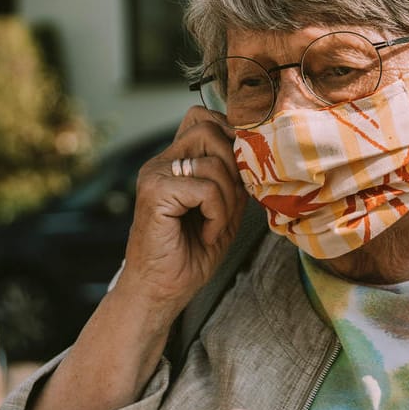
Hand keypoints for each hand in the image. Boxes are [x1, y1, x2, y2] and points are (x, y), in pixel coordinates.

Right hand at [115, 106, 246, 319]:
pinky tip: (208, 233)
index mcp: (173, 162)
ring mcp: (154, 175)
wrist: (159, 292)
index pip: (201, 118)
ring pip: (212, 161)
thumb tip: (254, 153)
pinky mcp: (154, 192)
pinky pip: (206, 189)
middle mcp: (160, 162)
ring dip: (227, 198)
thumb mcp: (223, 212)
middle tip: (231, 202)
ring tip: (216, 224)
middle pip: (208, 130)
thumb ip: (233, 181)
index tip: (240, 171)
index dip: (227, 133)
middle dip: (233, 166)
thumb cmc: (188, 257)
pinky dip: (217, 214)